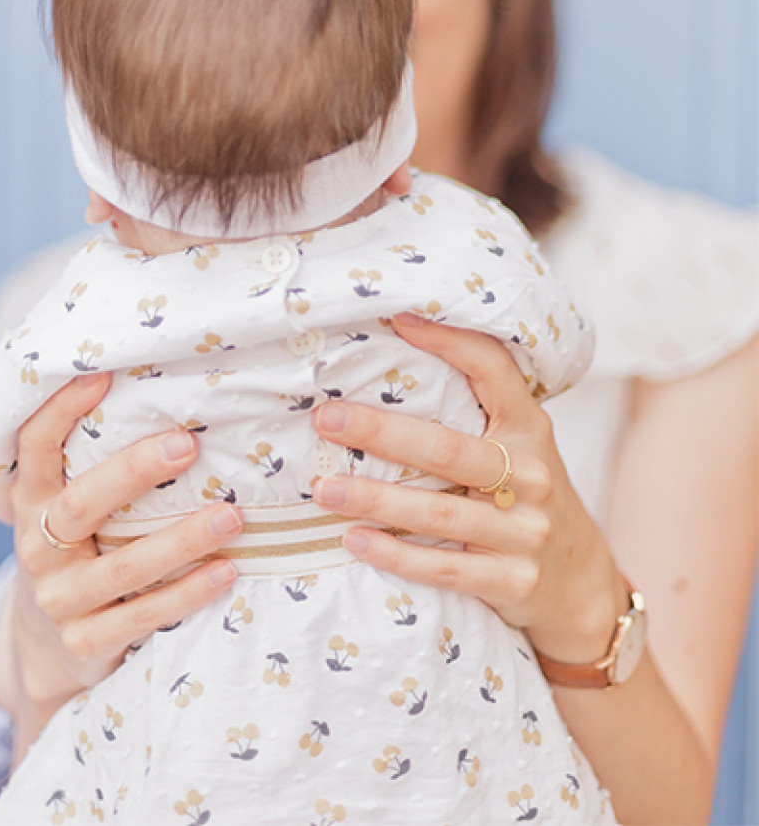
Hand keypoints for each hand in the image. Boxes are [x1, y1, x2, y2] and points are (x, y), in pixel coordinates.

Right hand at [0, 374, 240, 731]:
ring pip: (121, 567)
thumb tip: (162, 392)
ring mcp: (59, 599)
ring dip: (179, 541)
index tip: (102, 372)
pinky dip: (185, 595)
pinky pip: (140, 618)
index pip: (34, 446)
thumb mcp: (65, 511)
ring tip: (231, 516)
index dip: (60, 409)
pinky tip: (226, 573)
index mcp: (31, 502)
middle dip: (132, 472)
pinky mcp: (85, 643)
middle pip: (79, 505)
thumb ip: (92, 467)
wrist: (46, 649)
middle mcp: (38, 547)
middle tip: (187, 444)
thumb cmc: (76, 554)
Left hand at [309, 313, 624, 662]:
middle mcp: (531, 477)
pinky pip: (445, 569)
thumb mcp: (520, 449)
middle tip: (325, 419)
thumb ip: (476, 414)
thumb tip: (389, 361)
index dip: (451, 343)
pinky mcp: (515, 582)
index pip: (495, 373)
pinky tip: (354, 541)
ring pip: (438, 512)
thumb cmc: (529, 501)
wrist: (584, 587)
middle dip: (380, 432)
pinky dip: (395, 555)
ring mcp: (526, 532)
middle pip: (447, 450)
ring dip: (374, 500)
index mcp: (529, 431)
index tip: (399, 320)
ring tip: (323, 489)